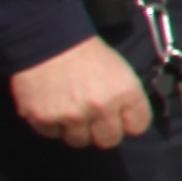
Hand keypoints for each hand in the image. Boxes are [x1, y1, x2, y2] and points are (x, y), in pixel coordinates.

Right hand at [7, 35, 153, 150]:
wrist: (48, 40)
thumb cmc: (87, 53)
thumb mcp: (120, 70)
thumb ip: (127, 97)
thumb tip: (128, 120)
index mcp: (125, 93)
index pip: (138, 127)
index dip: (129, 122)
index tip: (121, 117)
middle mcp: (100, 108)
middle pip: (108, 140)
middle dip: (102, 131)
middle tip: (93, 118)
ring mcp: (71, 116)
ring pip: (79, 141)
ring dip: (75, 129)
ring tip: (70, 110)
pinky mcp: (44, 118)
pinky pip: (52, 134)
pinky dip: (52, 124)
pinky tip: (52, 106)